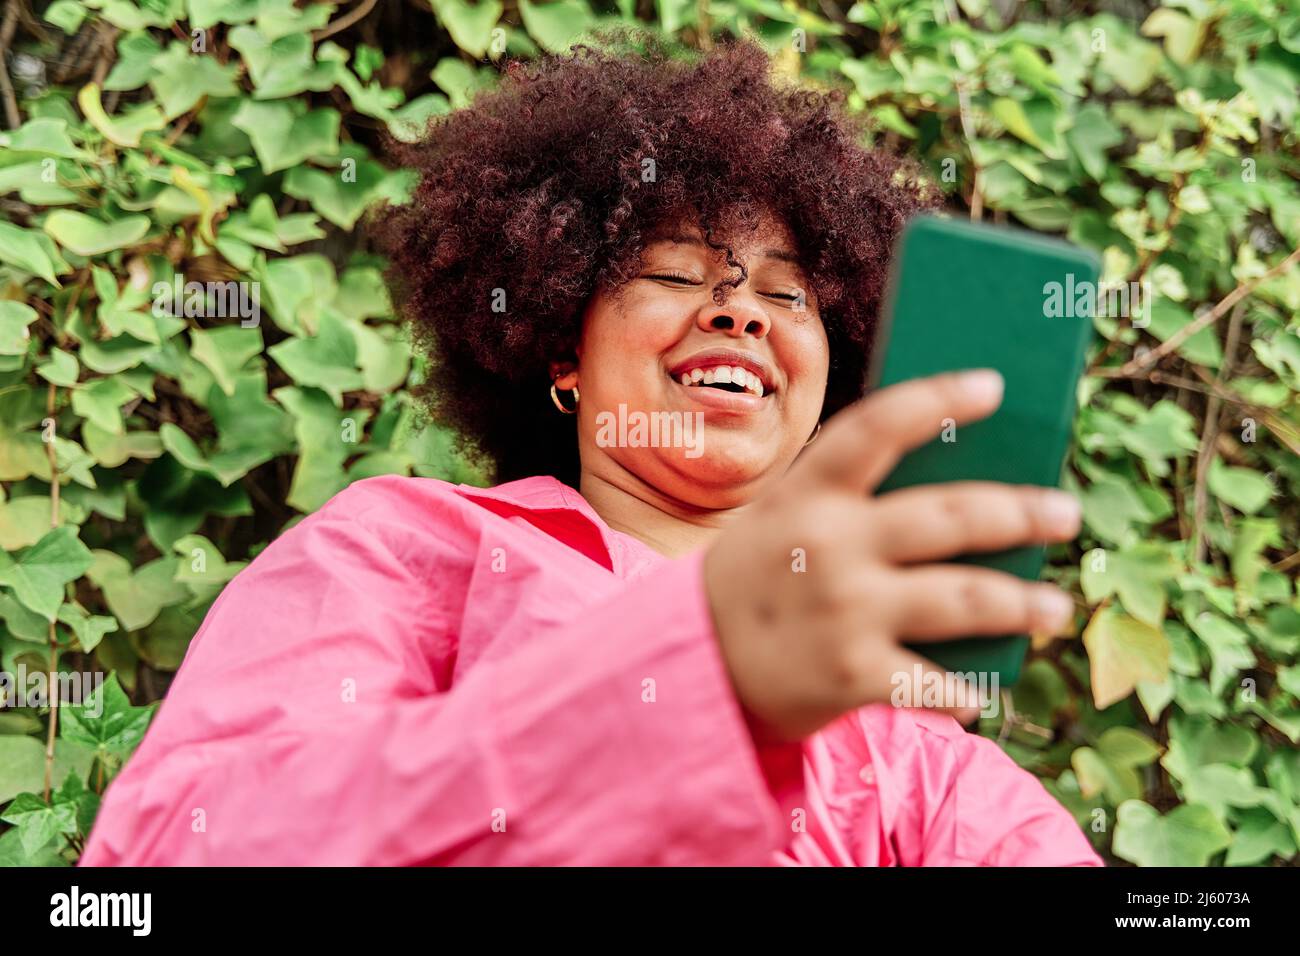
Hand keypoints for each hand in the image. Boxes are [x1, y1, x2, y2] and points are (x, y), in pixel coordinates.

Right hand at [703, 369, 1080, 741]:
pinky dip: (966, 692)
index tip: (993, 386)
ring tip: (1054, 607)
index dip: (938, 400)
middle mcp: (830, 546)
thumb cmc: (756, 578)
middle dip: (1021, 513)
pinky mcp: (853, 677)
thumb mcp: (780, 520)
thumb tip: (962, 490)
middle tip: (1064, 514)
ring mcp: (845, 612)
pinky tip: (985, 693)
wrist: (692, 664)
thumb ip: (848, 502)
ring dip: (1022, 603)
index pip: (877, 428)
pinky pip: (934, 683)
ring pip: (964, 599)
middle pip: (951, 516)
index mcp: (807, 495)